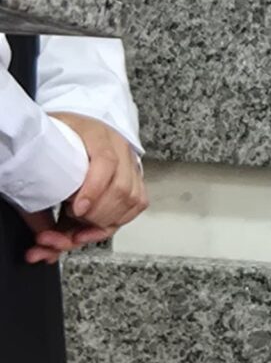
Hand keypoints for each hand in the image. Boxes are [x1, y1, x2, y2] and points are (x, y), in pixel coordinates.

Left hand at [24, 115, 146, 264]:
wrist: (74, 127)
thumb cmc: (59, 139)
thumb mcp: (44, 154)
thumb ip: (40, 190)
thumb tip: (42, 234)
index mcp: (96, 135)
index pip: (106, 162)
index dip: (93, 189)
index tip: (76, 209)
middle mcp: (120, 149)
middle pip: (122, 189)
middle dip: (96, 215)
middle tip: (71, 223)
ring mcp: (131, 164)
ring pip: (133, 200)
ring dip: (106, 221)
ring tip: (81, 228)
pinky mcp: (136, 178)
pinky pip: (137, 204)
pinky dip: (118, 220)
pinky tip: (97, 226)